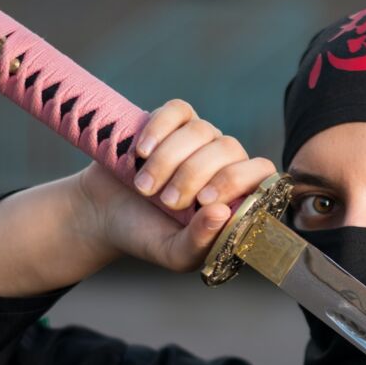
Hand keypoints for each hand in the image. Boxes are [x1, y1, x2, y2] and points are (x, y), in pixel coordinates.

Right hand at [73, 99, 275, 272]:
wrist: (103, 215)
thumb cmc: (147, 236)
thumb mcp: (175, 253)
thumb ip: (201, 241)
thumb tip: (223, 213)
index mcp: (236, 194)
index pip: (262, 173)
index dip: (238, 181)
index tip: (205, 202)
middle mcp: (224, 163)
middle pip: (228, 149)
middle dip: (194, 176)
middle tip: (167, 202)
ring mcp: (200, 139)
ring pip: (201, 131)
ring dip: (168, 161)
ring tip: (145, 187)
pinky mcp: (171, 122)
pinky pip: (178, 110)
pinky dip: (159, 129)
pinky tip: (141, 152)